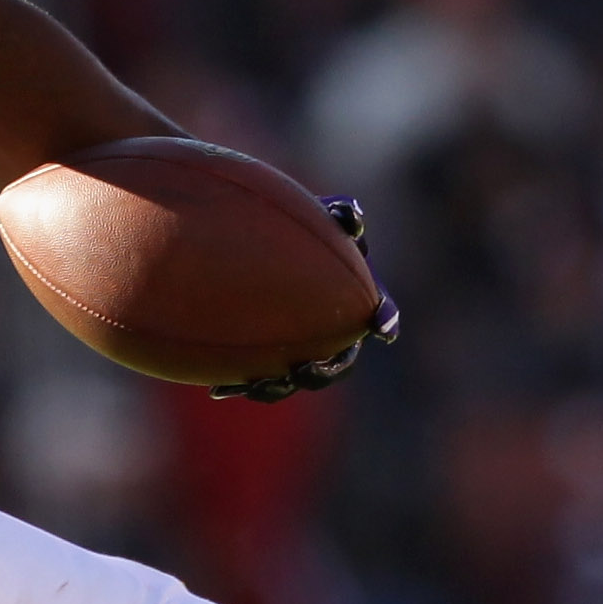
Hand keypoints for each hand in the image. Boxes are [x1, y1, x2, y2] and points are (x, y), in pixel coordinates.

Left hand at [211, 192, 397, 402]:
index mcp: (352, 300)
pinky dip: (241, 384)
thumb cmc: (291, 231)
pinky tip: (217, 390)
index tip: (384, 327)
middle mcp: (332, 331)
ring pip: (295, 378)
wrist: (244, 252)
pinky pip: (257, 379)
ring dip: (280, 386)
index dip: (385, 317)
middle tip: (304, 369)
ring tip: (259, 385)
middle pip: (339, 361)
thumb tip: (352, 212)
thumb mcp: (313, 218)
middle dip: (325, 371)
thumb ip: (335, 215)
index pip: (378, 310)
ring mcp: (299, 348)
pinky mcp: (265, 358)